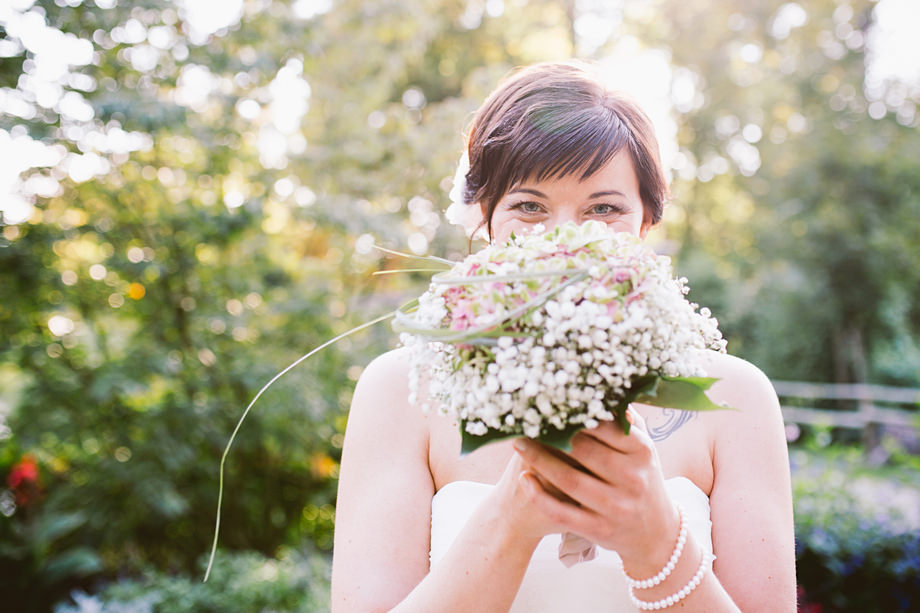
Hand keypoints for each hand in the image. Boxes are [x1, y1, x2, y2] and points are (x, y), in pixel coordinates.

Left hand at [510, 408, 680, 576]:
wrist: (656, 533)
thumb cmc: (641, 478)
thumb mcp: (642, 450)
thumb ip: (625, 423)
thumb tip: (601, 391)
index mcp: (643, 452)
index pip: (607, 427)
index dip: (577, 415)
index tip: (553, 402)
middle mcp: (632, 479)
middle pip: (583, 451)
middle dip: (551, 435)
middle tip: (528, 420)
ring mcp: (616, 507)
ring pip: (569, 480)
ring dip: (538, 460)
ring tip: (519, 443)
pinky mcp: (599, 530)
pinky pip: (562, 512)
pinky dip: (540, 495)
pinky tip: (524, 479)